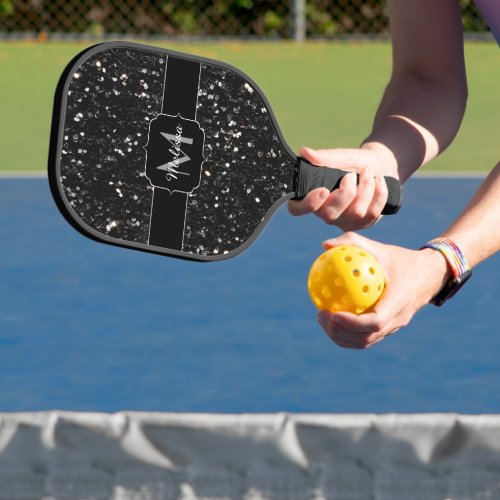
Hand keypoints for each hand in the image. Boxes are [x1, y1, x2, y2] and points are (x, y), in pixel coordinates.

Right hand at [288, 146, 397, 230]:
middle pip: (330, 215)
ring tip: (368, 172)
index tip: (323, 190)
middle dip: (346, 193)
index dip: (308, 204)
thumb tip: (304, 152)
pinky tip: (379, 181)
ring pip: (356, 213)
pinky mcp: (362, 224)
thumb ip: (324, 157)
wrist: (379, 166)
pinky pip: (372, 214)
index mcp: (312, 196)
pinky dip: (379, 193)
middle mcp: (324, 212)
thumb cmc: (354, 162)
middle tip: (351, 175)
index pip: (297, 209)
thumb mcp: (341, 156)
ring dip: (366, 188)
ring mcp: (343, 221)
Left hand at [316, 232, 450, 348]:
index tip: (332, 313)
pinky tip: (332, 319)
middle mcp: (398, 319)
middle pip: (366, 338)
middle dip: (340, 332)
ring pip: (365, 342)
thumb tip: (325, 245)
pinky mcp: (389, 329)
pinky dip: (347, 334)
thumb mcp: (380, 248)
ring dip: (341, 336)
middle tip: (321, 315)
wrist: (429, 275)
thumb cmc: (401, 260)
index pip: (375, 322)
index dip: (352, 323)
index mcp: (399, 301)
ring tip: (323, 319)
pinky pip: (366, 337)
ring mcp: (394, 327)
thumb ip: (353, 243)